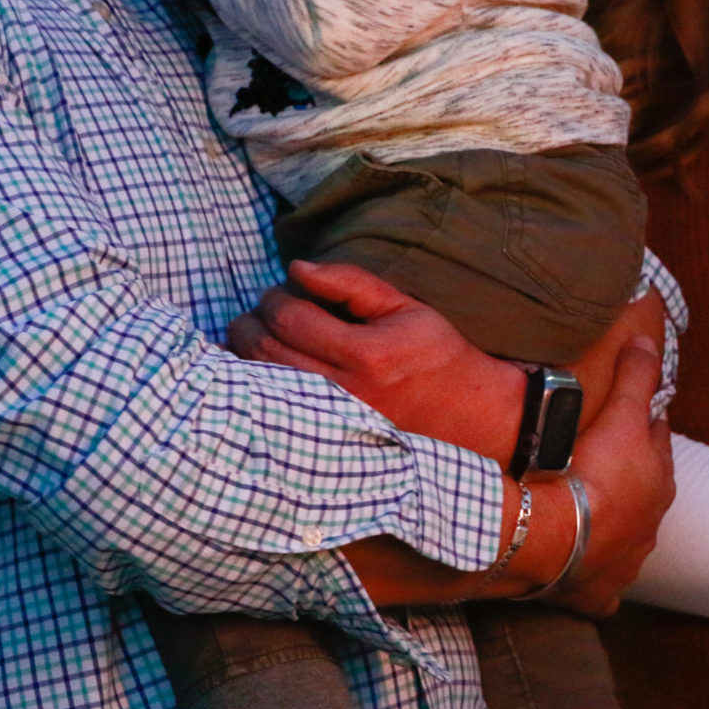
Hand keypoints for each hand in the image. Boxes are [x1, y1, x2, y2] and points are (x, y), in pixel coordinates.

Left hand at [229, 260, 525, 463]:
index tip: (280, 290)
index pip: (290, 318)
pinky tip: (258, 370)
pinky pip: (270, 409)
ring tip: (256, 335)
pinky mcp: (322, 440)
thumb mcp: (405, 307)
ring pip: (258, 383)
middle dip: (250, 322)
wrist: (464, 416)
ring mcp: (329, 421)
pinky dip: (253, 385)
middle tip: (259, 311)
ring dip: (244, 353)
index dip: (273, 297)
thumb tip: (296, 268)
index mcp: (365, 354)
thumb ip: (351, 283)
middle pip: (264, 351)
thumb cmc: (435, 355)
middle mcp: (343, 392)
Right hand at [539, 337, 672, 616]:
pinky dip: (598, 582)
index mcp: (658, 479)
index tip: (624, 413)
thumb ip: (636, 376)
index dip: (639, 423)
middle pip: (643, 487)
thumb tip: (649, 339)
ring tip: (585, 508)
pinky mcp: (600, 592)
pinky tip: (583, 575)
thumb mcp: (620, 414)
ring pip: (627, 536)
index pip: (654, 439)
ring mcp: (628, 559)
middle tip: (601, 458)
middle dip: (630, 473)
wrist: (559, 539)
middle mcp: (650, 522)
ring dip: (612, 522)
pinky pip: (603, 590)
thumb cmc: (592, 474)